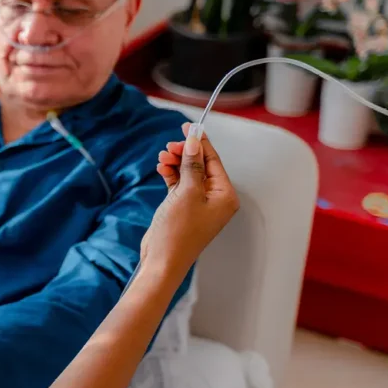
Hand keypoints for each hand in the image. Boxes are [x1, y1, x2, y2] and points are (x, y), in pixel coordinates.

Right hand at [145, 123, 239, 272]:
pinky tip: (162, 168)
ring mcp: (199, 205)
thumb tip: (194, 142)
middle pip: (201, 165)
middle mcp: (216, 200)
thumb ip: (192, 165)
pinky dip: (172, 175)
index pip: (214, 160)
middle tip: (169, 147)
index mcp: (225, 196)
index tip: (189, 126)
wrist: (162, 261)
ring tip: (162, 158)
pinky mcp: (184, 209)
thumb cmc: (178, 233)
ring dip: (176, 163)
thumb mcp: (186, 193)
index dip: (200, 142)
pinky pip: (180, 185)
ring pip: (189, 174)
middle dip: (185, 153)